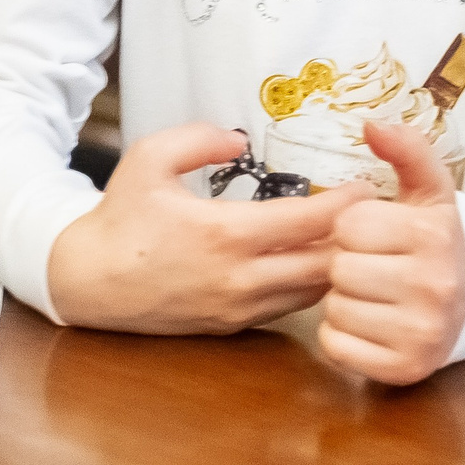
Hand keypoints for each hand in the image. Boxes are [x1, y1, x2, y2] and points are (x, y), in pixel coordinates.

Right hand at [46, 123, 369, 334]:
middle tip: (376, 215)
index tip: (368, 186)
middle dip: (357, 241)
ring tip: (352, 239)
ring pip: (313, 293)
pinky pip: (288, 308)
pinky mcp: (232, 325)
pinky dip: (310, 287)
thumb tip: (239, 139)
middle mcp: (240, 277)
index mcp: (225, 234)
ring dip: (337, 267)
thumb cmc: (119, 219)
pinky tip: (314, 264)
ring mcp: (239, 307)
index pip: (309, 220)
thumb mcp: (147, 159)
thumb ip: (198, 139)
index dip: (346, 204)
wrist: (88, 281)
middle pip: (325, 264)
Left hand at [315, 121, 464, 384]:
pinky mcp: (406, 369)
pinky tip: (372, 323)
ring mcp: (422, 333)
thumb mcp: (430, 191)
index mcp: (434, 235)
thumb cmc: (434, 242)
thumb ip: (407, 150)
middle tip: (377, 266)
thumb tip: (372, 124)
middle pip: (339, 268)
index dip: (354, 228)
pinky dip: (343, 336)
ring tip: (376, 294)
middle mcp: (435, 287)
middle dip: (348, 264)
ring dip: (345, 300)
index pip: (348, 225)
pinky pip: (335, 346)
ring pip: (334, 308)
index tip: (379, 235)